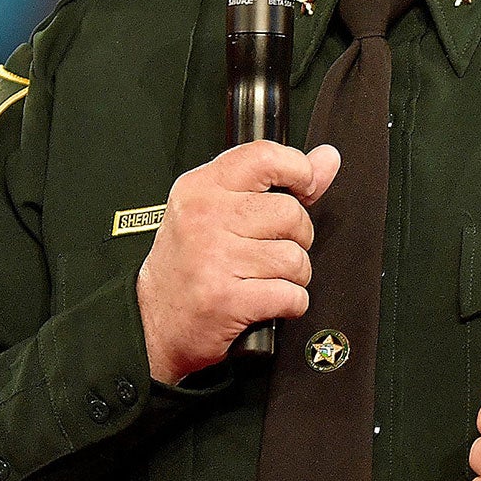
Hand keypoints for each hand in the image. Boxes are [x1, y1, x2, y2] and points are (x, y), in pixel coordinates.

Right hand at [136, 141, 340, 384]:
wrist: (153, 323)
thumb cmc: (188, 265)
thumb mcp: (219, 212)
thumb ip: (278, 182)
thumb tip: (326, 158)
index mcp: (201, 188)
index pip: (264, 157)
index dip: (299, 170)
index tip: (304, 187)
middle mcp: (204, 218)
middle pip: (291, 213)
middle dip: (296, 238)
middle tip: (271, 250)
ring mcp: (214, 258)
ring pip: (295, 258)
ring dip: (293, 276)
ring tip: (264, 279)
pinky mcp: (226, 299)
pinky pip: (291, 295)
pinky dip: (290, 304)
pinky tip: (265, 302)